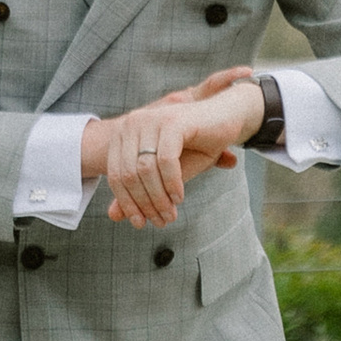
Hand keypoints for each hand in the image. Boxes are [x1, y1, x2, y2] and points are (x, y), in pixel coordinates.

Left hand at [81, 71, 263, 226]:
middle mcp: (132, 123)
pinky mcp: (172, 121)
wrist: (227, 117)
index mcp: (124, 133)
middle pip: (129, 174)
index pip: (115, 175)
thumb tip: (113, 216)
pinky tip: (179, 197)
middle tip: (161, 222)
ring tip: (170, 214)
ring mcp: (151, 119)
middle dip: (145, 204)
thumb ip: (140, 191)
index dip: (126, 203)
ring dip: (159, 197)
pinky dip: (172, 183)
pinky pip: (165, 160)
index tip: (140, 223)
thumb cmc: (195, 146)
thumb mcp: (164, 174)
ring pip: (145, 169)